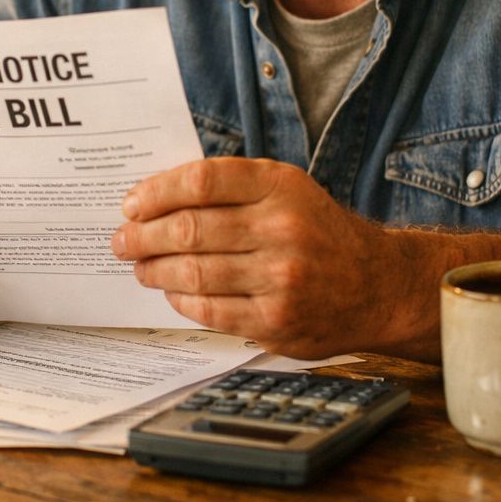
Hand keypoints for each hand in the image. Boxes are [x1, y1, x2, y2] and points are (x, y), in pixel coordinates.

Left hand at [110, 158, 404, 356]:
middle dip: (143, 236)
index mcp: (280, 186)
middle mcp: (282, 229)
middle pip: (189, 229)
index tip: (131, 204)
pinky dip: (181, 300)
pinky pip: (210, 309)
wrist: (378, 286)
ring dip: (154, 270)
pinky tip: (173, 293)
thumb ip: (231, 188)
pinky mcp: (276, 319)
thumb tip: (156, 198)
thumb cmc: (318, 232)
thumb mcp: (287, 190)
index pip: (201, 182)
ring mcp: (281, 278)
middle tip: (123, 240)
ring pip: (193, 272)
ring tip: (141, 267)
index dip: (156, 192)